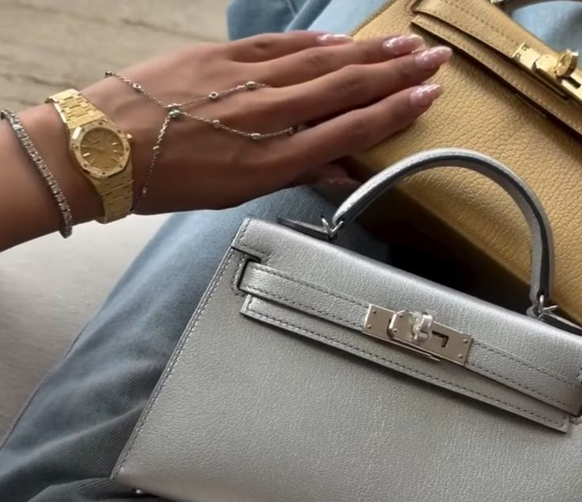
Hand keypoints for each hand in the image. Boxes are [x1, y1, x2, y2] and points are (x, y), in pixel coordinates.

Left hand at [82, 32, 450, 213]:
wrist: (104, 151)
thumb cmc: (168, 183)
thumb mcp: (234, 193)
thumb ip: (290, 172)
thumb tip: (339, 166)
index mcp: (268, 162)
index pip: (346, 130)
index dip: (391, 113)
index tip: (426, 97)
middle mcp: (263, 117)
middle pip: (342, 89)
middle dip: (395, 73)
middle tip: (433, 59)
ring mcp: (241, 81)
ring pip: (317, 62)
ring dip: (366, 52)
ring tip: (403, 43)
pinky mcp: (220, 57)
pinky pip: (279, 46)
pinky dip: (314, 43)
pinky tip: (341, 40)